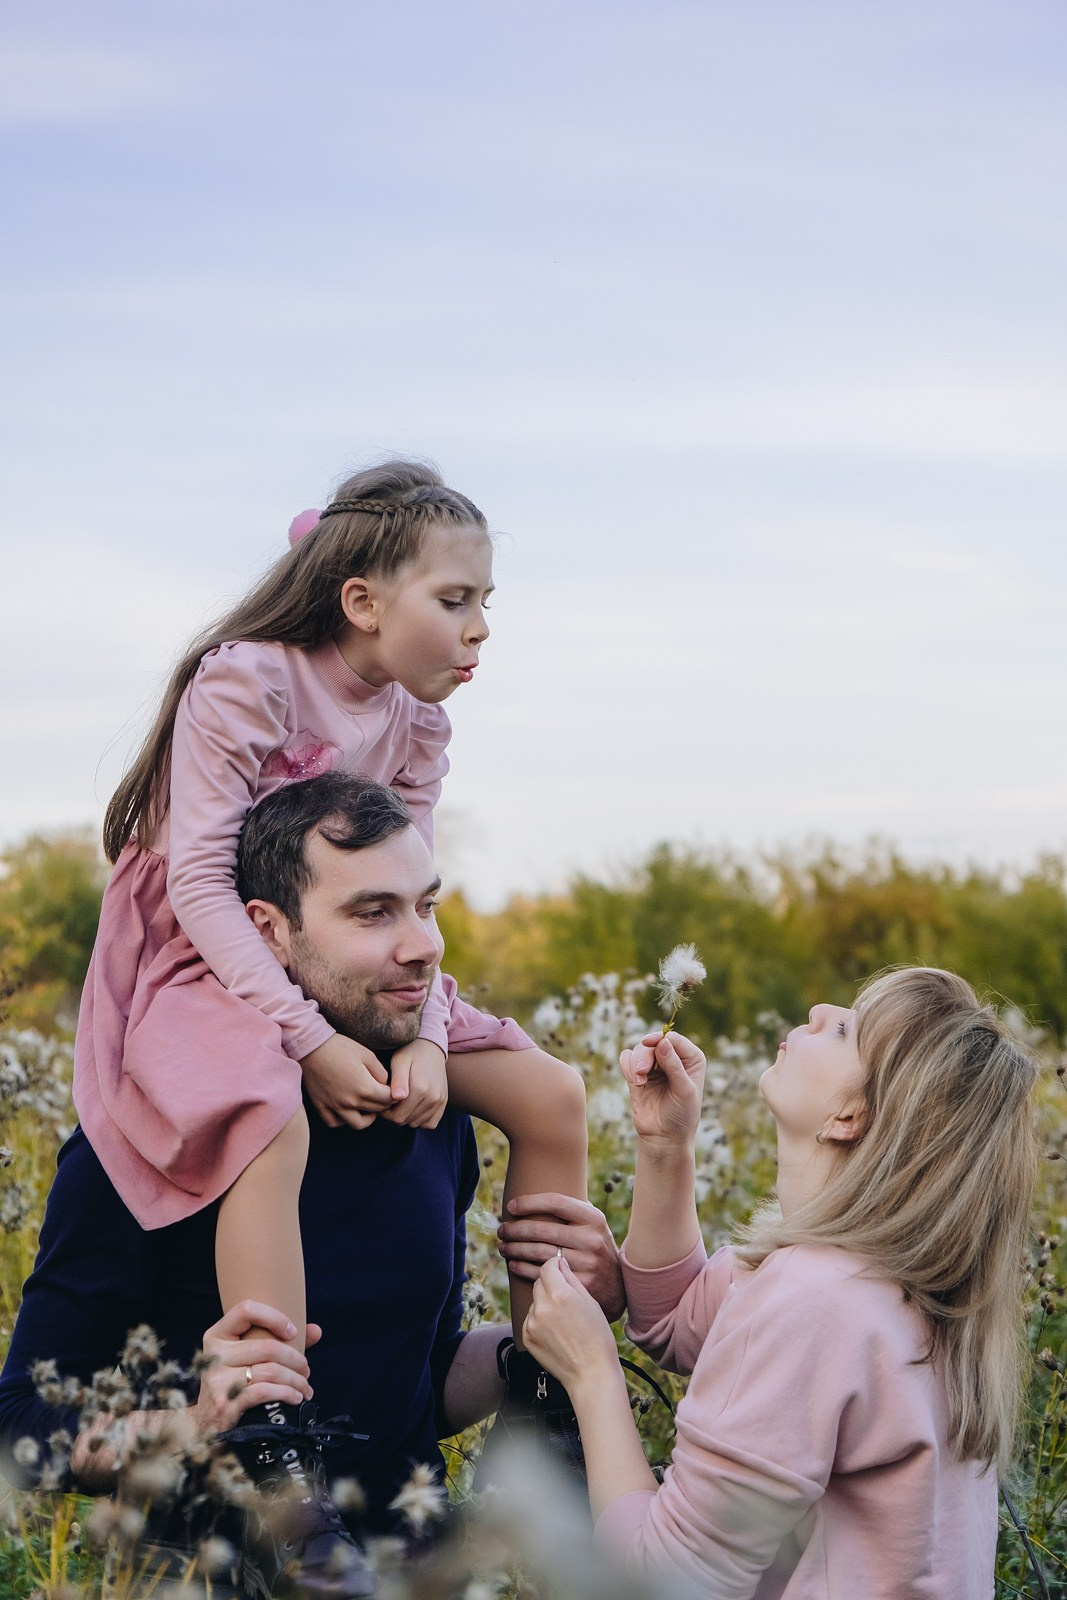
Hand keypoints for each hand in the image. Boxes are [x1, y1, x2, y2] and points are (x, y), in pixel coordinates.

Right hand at [191, 1301, 320, 1436]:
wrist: (203, 1425)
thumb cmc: (232, 1383)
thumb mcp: (245, 1358)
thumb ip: (279, 1342)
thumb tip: (316, 1330)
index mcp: (217, 1335)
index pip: (246, 1309)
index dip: (274, 1317)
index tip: (293, 1332)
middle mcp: (215, 1355)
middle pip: (267, 1347)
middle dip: (295, 1359)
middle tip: (306, 1370)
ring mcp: (217, 1380)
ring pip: (270, 1371)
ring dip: (296, 1380)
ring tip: (305, 1388)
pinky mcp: (225, 1404)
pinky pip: (264, 1392)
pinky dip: (286, 1394)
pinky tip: (295, 1398)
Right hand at [301, 1034, 392, 1129]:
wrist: (311, 1047)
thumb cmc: (340, 1047)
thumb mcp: (368, 1055)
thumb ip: (381, 1073)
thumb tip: (385, 1085)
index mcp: (364, 1088)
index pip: (388, 1100)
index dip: (394, 1095)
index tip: (393, 1089)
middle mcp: (350, 1102)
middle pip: (376, 1111)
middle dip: (384, 1104)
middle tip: (383, 1095)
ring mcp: (335, 1107)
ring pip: (358, 1124)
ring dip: (367, 1117)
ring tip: (367, 1105)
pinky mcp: (321, 1107)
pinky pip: (335, 1123)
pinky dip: (344, 1120)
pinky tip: (347, 1109)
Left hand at [382, 1038, 448, 1127]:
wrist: (430, 1046)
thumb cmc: (410, 1053)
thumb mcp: (399, 1061)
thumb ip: (398, 1080)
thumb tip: (398, 1097)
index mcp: (420, 1088)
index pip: (397, 1117)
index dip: (385, 1112)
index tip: (381, 1100)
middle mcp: (433, 1097)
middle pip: (405, 1121)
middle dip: (393, 1114)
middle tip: (388, 1101)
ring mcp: (440, 1101)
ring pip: (416, 1123)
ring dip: (406, 1117)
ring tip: (399, 1102)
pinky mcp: (444, 1102)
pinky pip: (430, 1123)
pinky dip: (419, 1119)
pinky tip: (412, 1107)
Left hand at [499, 1193, 625, 1320]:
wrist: (618, 1284)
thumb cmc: (596, 1246)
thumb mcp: (593, 1224)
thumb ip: (572, 1211)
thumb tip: (534, 1198)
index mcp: (593, 1218)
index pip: (556, 1202)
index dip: (529, 1202)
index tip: (511, 1206)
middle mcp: (590, 1239)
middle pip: (542, 1230)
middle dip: (515, 1229)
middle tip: (501, 1230)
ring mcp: (586, 1263)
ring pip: (539, 1253)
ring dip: (515, 1249)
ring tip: (503, 1247)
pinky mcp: (579, 1284)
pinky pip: (543, 1274)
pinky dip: (523, 1268)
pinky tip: (513, 1264)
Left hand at [523, 1256, 618, 1396]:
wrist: (590, 1373)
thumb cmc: (597, 1338)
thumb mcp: (591, 1303)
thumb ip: (572, 1279)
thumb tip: (559, 1263)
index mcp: (561, 1295)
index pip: (547, 1267)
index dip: (555, 1265)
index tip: (559, 1268)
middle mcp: (542, 1307)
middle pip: (539, 1282)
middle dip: (550, 1285)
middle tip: (566, 1299)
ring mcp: (532, 1323)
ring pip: (535, 1301)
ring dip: (545, 1304)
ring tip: (563, 1321)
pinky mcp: (526, 1337)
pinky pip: (530, 1319)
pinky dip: (540, 1320)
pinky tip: (556, 1332)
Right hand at [620, 1030, 705, 1145]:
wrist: (664, 1138)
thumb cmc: (682, 1115)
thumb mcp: (684, 1090)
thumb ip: (674, 1066)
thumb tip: (663, 1041)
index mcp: (691, 1059)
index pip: (673, 1039)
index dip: (660, 1038)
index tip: (648, 1043)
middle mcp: (673, 1058)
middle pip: (653, 1043)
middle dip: (645, 1056)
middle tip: (642, 1072)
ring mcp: (654, 1066)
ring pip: (639, 1050)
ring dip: (636, 1064)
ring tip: (640, 1082)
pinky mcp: (638, 1074)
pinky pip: (627, 1059)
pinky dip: (627, 1066)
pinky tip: (634, 1081)